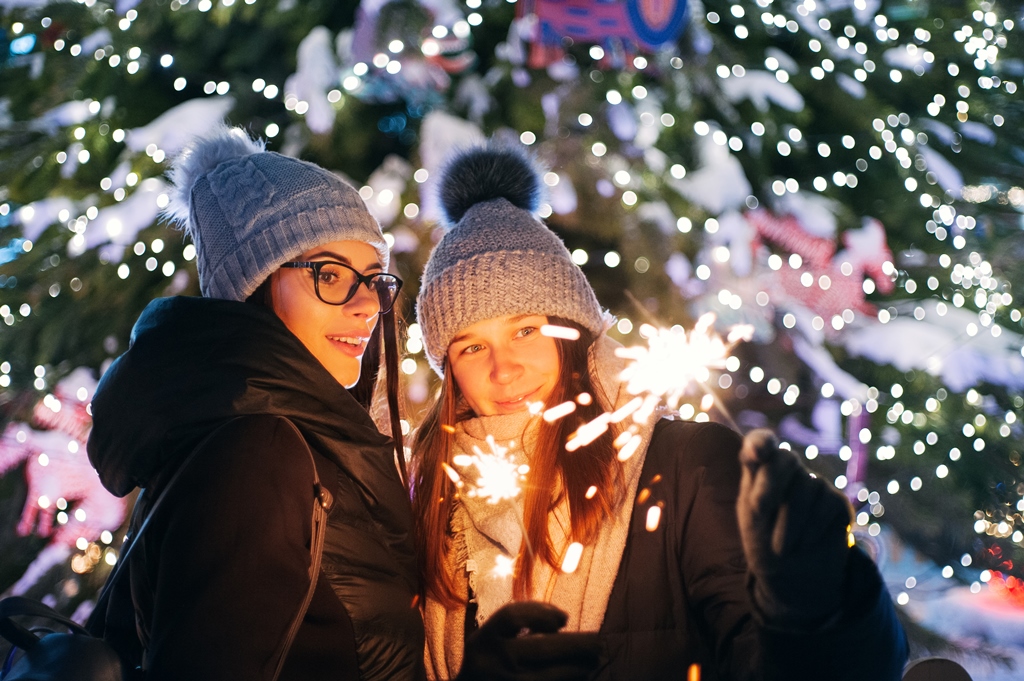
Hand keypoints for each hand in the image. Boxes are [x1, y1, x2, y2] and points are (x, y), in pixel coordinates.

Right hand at [456, 602, 601, 680]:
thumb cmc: (485, 664)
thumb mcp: (489, 641)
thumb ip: (516, 628)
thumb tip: (562, 621)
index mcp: (482, 639)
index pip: (511, 616)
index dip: (540, 612)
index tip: (565, 617)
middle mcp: (491, 662)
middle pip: (540, 648)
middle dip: (574, 645)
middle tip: (598, 643)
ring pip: (547, 676)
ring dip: (574, 669)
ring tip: (591, 663)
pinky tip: (576, 677)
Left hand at [737, 429, 853, 628]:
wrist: (793, 578)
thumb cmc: (763, 544)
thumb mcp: (750, 516)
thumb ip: (753, 482)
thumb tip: (754, 455)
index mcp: (761, 471)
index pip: (761, 443)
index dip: (760, 442)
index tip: (756, 453)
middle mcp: (789, 472)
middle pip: (785, 458)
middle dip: (770, 484)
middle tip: (758, 510)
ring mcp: (815, 485)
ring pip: (806, 485)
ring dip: (789, 520)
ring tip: (781, 547)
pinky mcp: (837, 502)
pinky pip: (827, 504)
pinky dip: (812, 528)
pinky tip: (805, 543)